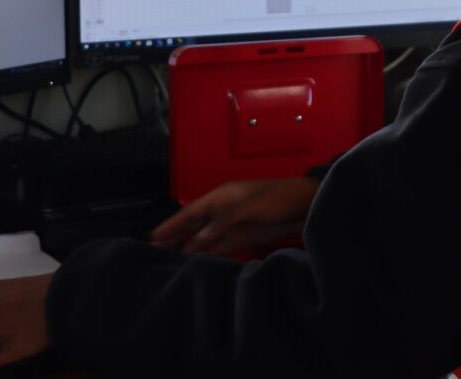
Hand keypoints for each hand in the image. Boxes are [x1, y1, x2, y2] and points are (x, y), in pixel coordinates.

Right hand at [150, 177, 318, 254]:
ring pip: (203, 237)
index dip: (173, 224)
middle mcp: (223, 211)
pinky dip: (206, 253)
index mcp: (223, 196)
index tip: (154, 236)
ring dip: (188, 248)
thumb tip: (199, 238)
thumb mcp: (252, 206)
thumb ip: (225, 222)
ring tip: (168, 261)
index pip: (192, 211)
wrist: (308, 206)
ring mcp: (232, 225)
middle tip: (153, 252)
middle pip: (193, 226)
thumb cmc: (281, 198)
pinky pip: (219, 246)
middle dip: (175, 237)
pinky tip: (195, 263)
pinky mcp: (243, 237)